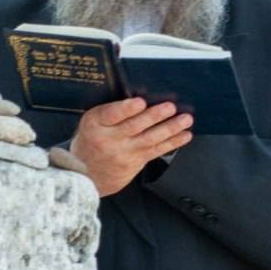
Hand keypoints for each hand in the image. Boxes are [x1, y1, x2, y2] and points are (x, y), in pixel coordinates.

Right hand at [71, 97, 192, 196]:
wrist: (86, 174)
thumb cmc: (91, 140)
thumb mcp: (92, 122)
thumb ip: (111, 111)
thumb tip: (141, 95)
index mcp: (96, 123)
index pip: (110, 115)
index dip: (126, 109)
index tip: (140, 102)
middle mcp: (109, 139)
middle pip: (133, 126)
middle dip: (154, 116)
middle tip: (170, 107)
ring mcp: (124, 153)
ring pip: (149, 139)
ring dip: (170, 128)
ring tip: (184, 119)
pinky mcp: (136, 163)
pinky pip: (156, 151)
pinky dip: (173, 142)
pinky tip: (184, 135)